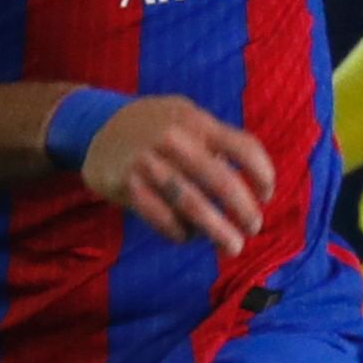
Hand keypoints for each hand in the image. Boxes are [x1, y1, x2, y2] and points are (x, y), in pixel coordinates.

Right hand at [80, 95, 275, 253]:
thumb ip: (214, 139)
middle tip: (254, 228)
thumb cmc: (153, 125)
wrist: (95, 126)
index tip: (267, 195)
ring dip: (217, 230)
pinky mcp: (128, 186)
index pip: (243, 146)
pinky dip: (181, 232)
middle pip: (221, 180)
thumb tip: (251, 179)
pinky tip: (189, 236)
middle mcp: (174, 140)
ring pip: (192, 204)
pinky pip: (162, 217)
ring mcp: (149, 163)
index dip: (262, 173)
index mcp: (196, 121)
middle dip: (243, 210)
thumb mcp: (184, 115)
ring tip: (233, 247)